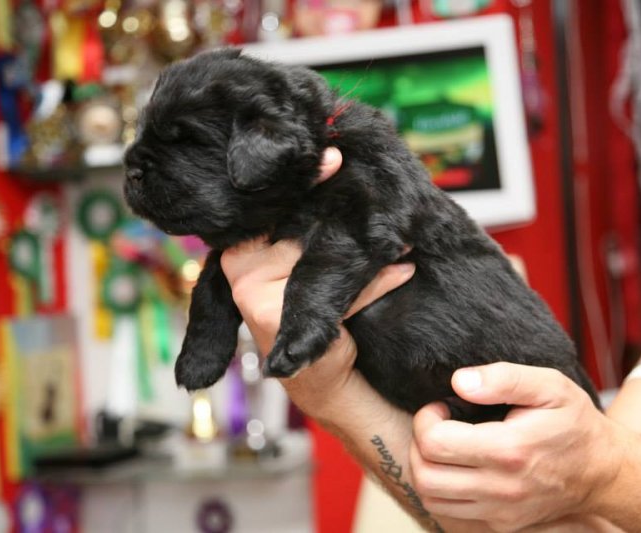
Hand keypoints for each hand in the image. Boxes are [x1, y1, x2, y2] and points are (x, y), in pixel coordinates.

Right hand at [221, 148, 415, 423]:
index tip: (335, 158)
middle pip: (292, 225)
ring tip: (401, 238)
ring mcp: (252, 292)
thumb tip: (341, 166)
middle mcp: (238, 266)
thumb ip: (308, 226)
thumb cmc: (315, 312)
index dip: (302, 181)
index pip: (270, 205)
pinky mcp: (274, 315)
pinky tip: (402, 270)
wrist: (322, 374)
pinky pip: (334, 290)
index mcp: (238, 247)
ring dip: (365, 249)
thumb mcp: (305, 262)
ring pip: (317, 254)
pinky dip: (375, 282)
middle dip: (337, 212)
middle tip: (374, 192)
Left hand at [410, 363, 621, 531]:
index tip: (441, 406)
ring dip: (426, 468)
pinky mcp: (501, 524)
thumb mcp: (549, 386)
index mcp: (509, 450)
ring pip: (431, 499)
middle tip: (436, 424)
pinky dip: (441, 489)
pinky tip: (457, 466)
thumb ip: (503, 378)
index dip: (426, 418)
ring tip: (444, 445)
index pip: (434, 442)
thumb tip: (458, 382)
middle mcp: (501, 488)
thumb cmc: (575, 423)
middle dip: (418, 443)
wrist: (604, 471)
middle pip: (425, 475)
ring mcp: (500, 512)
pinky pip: (450, 513)